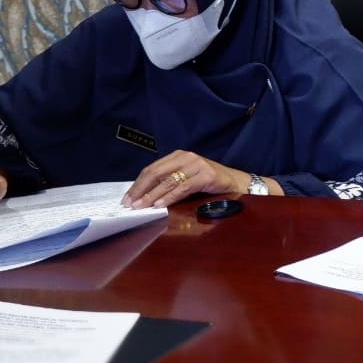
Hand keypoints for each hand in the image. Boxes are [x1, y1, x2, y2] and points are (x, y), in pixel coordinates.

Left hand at [124, 151, 246, 207]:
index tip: (127, 197)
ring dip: (151, 196)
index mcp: (178, 156)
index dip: (138, 184)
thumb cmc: (209, 183)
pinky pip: (182, 188)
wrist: (236, 182)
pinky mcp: (206, 175)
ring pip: (167, 181)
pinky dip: (169, 197)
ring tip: (141, 207)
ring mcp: (196, 165)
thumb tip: (143, 196)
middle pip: (156, 172)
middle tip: (129, 203)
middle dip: (140, 189)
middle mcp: (186, 157)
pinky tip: (160, 205)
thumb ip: (169, 182)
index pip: (152, 169)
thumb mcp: (186, 179)